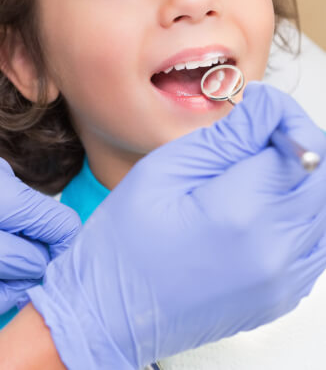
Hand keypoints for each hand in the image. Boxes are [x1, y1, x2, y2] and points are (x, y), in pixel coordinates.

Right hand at [26, 83, 325, 368]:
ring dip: (296, 178)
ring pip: (322, 209)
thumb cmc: (124, 242)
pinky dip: (295, 212)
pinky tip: (256, 206)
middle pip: (321, 177)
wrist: (112, 310)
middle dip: (296, 143)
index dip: (284, 118)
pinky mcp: (282, 296)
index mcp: (241, 213)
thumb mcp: (164, 170)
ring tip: (250, 170)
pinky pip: (314, 243)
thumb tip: (266, 108)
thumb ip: (225, 138)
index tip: (259, 109)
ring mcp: (284, 281)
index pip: (302, 147)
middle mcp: (275, 252)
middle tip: (256, 133)